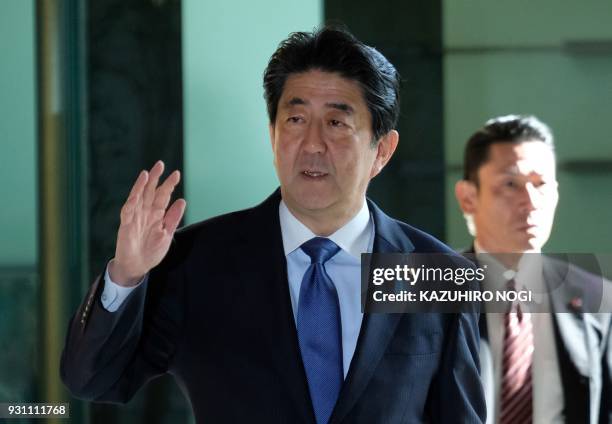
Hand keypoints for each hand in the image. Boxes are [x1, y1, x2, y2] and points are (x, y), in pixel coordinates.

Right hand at [109, 160, 185, 285]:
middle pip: (150, 192)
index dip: (169, 185)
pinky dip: (132, 202)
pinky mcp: (126, 225)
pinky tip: (137, 193)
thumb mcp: (167, 234)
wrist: (138, 266)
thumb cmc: (152, 251)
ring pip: (138, 197)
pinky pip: (128, 211)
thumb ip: (173, 218)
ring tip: (147, 173)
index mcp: (157, 215)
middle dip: (155, 178)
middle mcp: (145, 213)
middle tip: (160, 164)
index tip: (176, 174)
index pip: (163, 196)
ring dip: (142, 185)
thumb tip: (182, 200)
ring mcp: (135, 217)